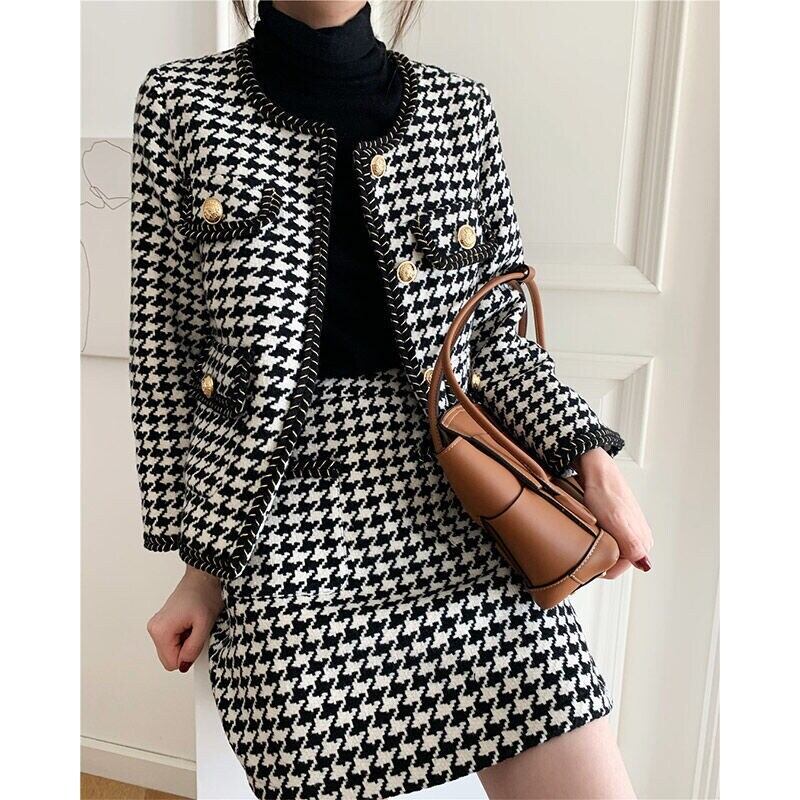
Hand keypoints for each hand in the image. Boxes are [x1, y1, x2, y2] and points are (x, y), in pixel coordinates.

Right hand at [146, 565, 222, 672]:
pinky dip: (183, 636)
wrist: (204, 576)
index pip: (171, 663)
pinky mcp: (162, 623)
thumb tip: (183, 665)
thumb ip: (193, 648)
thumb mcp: (204, 625)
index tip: (196, 637)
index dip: (188, 654)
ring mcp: (156, 625)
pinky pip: (172, 641)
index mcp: (160, 630)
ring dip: (185, 642)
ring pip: (171, 650)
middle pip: (169, 658)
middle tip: (196, 629)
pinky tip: (190, 622)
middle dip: (185, 648)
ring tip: (194, 624)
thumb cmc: (204, 593)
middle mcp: (154, 628)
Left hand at [575, 448, 652, 579]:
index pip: (619, 569)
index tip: (587, 556)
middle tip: (588, 540)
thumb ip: (632, 546)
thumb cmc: (604, 493)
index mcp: (642, 542)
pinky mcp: (619, 521)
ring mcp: (629, 529)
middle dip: (600, 554)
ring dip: (598, 544)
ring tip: (591, 530)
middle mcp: (639, 537)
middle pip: (615, 561)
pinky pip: (607, 536)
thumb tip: (644, 564)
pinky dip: (597, 534)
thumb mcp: (616, 523)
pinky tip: (592, 525)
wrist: (596, 470)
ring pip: (611, 548)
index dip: (601, 566)